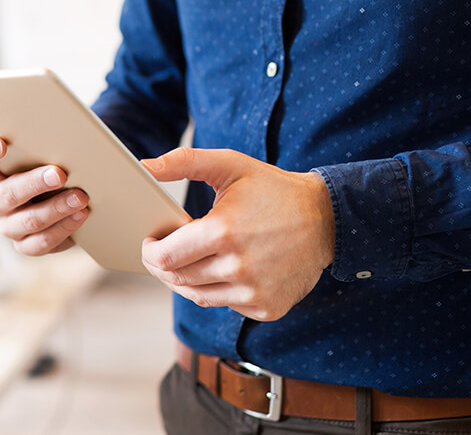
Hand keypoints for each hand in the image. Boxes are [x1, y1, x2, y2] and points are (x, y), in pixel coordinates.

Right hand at [0, 133, 88, 255]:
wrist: (73, 187)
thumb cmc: (49, 158)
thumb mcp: (39, 142)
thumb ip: (29, 129)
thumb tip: (28, 102)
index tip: (1, 143)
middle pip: (2, 196)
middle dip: (31, 184)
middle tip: (58, 173)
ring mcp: (9, 225)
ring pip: (25, 222)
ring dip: (55, 209)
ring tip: (81, 196)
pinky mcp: (29, 243)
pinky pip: (41, 243)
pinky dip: (63, 229)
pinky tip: (81, 214)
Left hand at [139, 148, 334, 320]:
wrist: (327, 219)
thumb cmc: (273, 189)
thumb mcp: (230, 165)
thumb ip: (184, 162)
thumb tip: (144, 166)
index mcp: (223, 232)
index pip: (164, 258)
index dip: (149, 251)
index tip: (150, 241)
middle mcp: (238, 268)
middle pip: (177, 279)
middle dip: (161, 266)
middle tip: (161, 251)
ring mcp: (254, 293)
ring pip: (197, 296)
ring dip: (185, 279)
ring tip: (188, 259)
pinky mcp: (267, 308)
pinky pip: (225, 304)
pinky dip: (217, 289)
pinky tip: (222, 270)